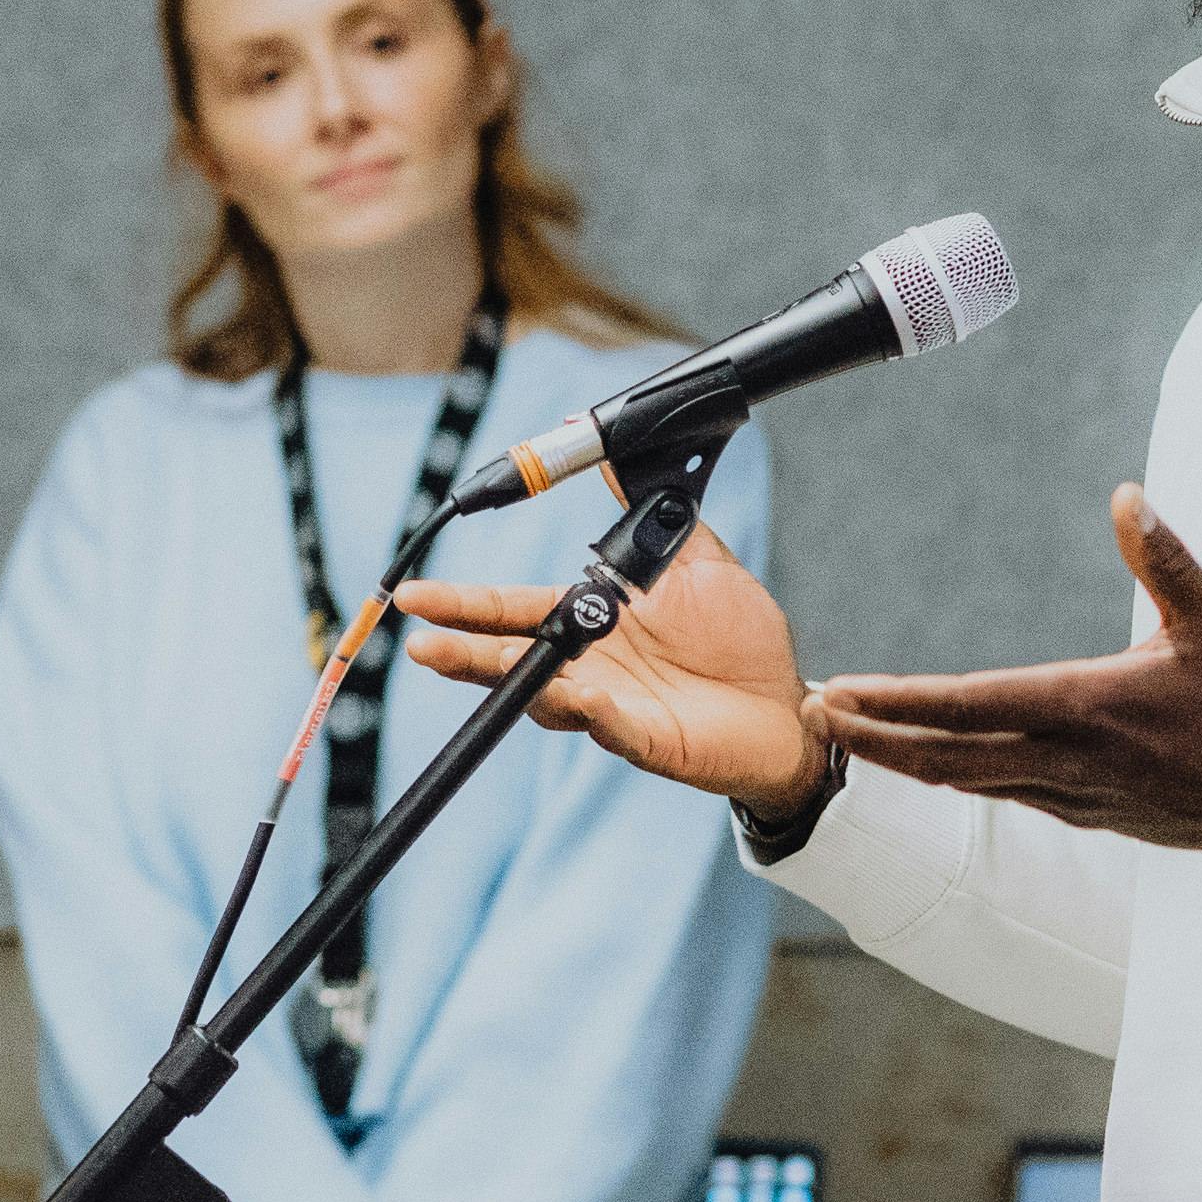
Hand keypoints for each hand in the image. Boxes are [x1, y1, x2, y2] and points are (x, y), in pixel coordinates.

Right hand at [395, 525, 820, 818]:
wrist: (786, 707)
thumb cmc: (740, 640)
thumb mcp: (700, 564)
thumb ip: (658, 519)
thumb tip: (620, 461)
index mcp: (593, 620)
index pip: (514, 608)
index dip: (464, 604)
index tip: (415, 595)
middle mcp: (590, 665)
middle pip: (511, 656)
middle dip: (463, 649)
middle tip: (421, 641)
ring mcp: (613, 706)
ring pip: (549, 694)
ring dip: (514, 676)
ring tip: (478, 658)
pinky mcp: (648, 740)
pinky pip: (613, 728)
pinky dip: (594, 712)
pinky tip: (579, 696)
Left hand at [813, 487, 1201, 895]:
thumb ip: (1164, 558)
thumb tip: (1126, 496)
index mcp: (1090, 708)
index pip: (968, 705)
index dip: (897, 702)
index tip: (839, 691)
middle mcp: (1070, 761)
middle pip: (944, 756)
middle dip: (871, 738)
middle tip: (811, 715)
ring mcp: (1077, 796)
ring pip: (968, 782)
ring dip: (904, 759)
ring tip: (850, 735)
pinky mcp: (1091, 815)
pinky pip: (1004, 795)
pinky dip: (955, 777)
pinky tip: (934, 762)